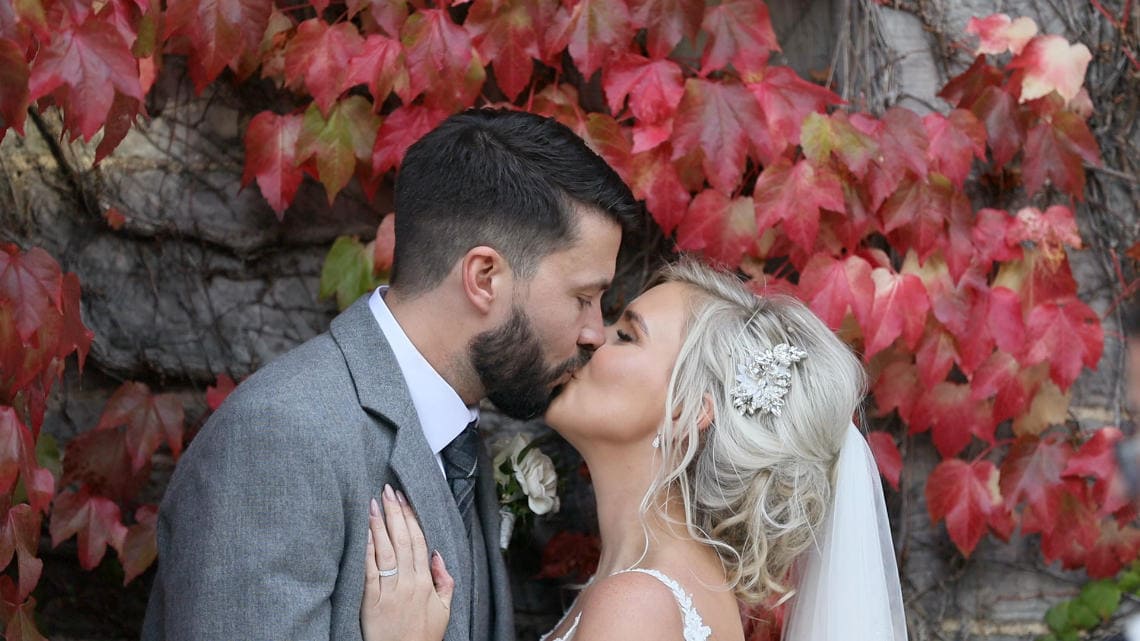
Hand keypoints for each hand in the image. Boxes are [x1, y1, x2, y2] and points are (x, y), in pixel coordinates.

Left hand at [362, 484, 454, 640]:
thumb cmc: (423, 636)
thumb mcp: (445, 610)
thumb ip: (445, 581)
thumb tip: (438, 555)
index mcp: (426, 582)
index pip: (418, 541)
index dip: (411, 518)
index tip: (404, 499)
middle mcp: (410, 582)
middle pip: (402, 540)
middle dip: (395, 512)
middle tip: (388, 491)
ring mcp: (391, 591)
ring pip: (386, 551)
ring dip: (380, 524)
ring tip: (374, 503)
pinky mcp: (372, 602)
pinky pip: (371, 571)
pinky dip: (369, 550)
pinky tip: (365, 533)